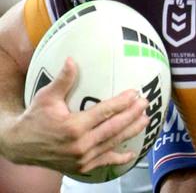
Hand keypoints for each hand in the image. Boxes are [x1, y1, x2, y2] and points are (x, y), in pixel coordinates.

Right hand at [4, 58, 148, 174]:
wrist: (20, 145)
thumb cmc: (35, 118)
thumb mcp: (46, 97)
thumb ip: (63, 80)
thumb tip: (72, 59)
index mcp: (73, 126)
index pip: (104, 112)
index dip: (122, 102)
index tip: (135, 93)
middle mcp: (79, 144)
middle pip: (114, 128)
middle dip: (133, 115)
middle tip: (146, 103)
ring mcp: (82, 158)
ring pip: (113, 143)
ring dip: (131, 131)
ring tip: (145, 120)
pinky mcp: (81, 166)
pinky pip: (104, 161)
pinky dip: (119, 157)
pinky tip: (131, 152)